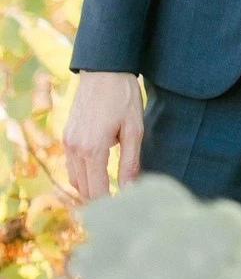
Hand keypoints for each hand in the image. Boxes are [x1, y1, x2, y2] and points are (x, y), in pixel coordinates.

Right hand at [64, 71, 143, 201]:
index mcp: (92, 150)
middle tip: (120, 202)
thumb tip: (129, 191)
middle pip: (83, 189)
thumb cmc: (123, 97)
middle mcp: (75, 149)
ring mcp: (68, 142)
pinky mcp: (67, 135)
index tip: (123, 210)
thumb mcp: (134, 129)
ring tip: (110, 189)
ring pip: (75, 179)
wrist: (104, 69)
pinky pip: (71, 165)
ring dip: (90, 187)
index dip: (109, 205)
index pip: (96, 192)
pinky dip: (83, 173)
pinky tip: (99, 169)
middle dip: (100, 199)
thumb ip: (130, 163)